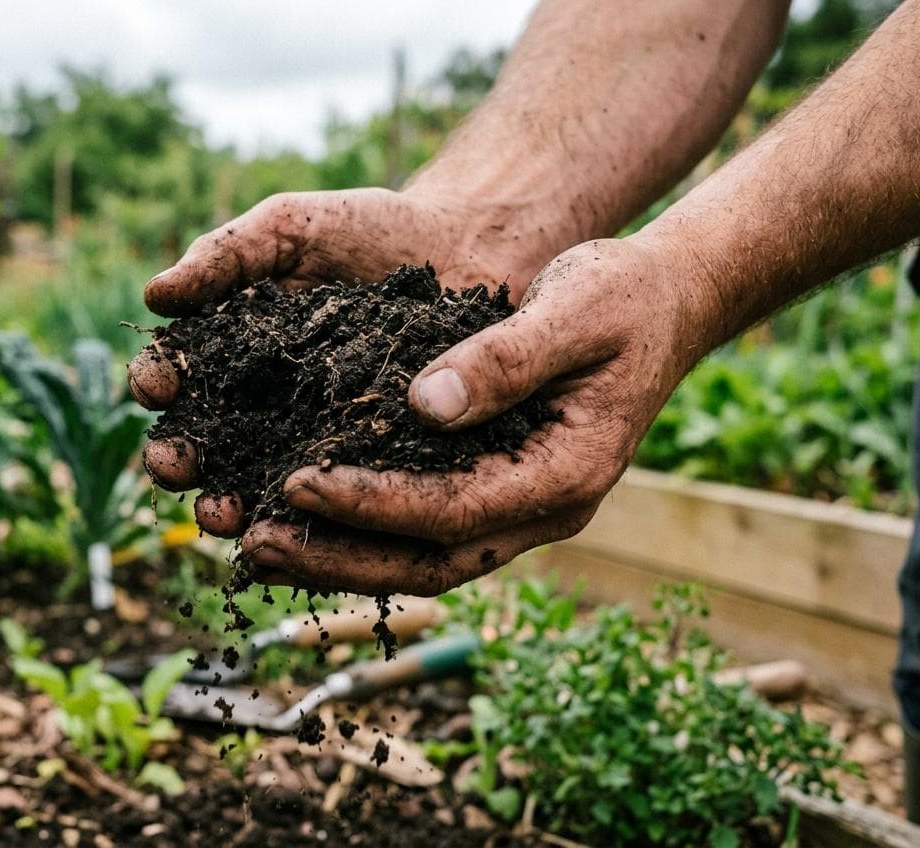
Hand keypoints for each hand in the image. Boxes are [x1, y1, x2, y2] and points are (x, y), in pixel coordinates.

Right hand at [132, 186, 563, 532]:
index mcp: (230, 348)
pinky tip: (292, 529)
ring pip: (257, 482)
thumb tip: (154, 295)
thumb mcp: (292, 229)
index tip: (156, 384)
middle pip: (206, 440)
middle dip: (182, 456)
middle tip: (176, 465)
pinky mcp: (366, 463)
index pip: (178, 371)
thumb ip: (227, 255)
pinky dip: (306, 520)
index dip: (159, 380)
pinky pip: (333, 495)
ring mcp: (312, 438)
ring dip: (229, 504)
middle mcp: (261, 402)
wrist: (465, 248)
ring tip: (224, 513)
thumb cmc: (369, 231)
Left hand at [240, 236, 708, 593]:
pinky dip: (364, 532)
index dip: (371, 504)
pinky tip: (304, 518)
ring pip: (423, 559)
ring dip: (341, 557)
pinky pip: (426, 530)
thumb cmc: (623, 297)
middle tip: (255, 543)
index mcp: (568, 473)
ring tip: (258, 545)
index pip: (454, 510)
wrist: (664, 304)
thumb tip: (423, 403)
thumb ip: (506, 358)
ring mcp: (522, 508)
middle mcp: (544, 508)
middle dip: (339, 557)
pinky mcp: (498, 490)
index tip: (296, 482)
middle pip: (430, 561)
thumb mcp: (573, 309)